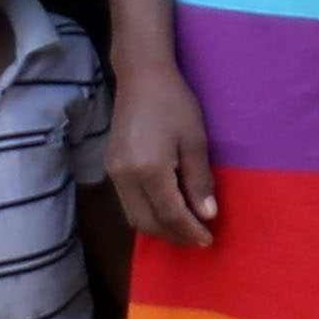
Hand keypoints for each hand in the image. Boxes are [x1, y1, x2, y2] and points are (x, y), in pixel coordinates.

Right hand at [110, 59, 222, 249]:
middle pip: (147, 222)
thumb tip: (207, 215)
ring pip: (134, 216)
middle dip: (173, 235)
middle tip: (197, 239)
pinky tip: (165, 211)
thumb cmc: (175, 104)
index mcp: (148, 169)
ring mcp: (113, 173)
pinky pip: (128, 203)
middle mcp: (125, 177)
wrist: (141, 77)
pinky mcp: (110, 168)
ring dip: (159, 228)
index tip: (208, 241)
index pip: (170, 214)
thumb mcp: (195, 140)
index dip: (189, 231)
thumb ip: (199, 180)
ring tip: (184, 229)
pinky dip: (147, 214)